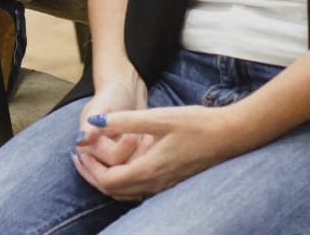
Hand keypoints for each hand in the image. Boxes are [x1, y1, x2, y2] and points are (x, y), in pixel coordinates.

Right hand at [71, 75, 148, 183]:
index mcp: (86, 148)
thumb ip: (91, 125)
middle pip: (124, 166)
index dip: (128, 144)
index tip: (135, 130)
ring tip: (148, 135)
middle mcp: (95, 160)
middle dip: (138, 149)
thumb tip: (81, 140)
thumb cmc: (112, 96)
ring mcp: (110, 163)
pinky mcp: (125, 163)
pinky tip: (149, 141)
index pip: (112, 157)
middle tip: (146, 133)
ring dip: (144, 152)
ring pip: (134, 169)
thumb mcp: (101, 106)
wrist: (124, 93)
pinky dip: (148, 155)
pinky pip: (140, 167)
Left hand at [73, 104, 245, 200]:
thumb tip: (93, 123)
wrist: (231, 136)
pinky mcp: (171, 182)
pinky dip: (122, 180)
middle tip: (79, 156)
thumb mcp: (159, 117)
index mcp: (149, 169)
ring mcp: (164, 186)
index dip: (88, 169)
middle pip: (113, 191)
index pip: (107, 181)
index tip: (77, 151)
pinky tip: (121, 161)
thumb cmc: (197, 124)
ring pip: (125, 192)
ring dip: (106, 178)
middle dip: (92, 175)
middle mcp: (155, 184)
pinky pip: (139, 189)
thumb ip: (125, 121)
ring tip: (94, 158)